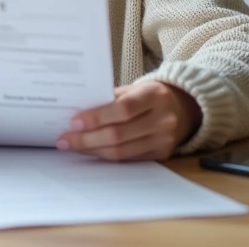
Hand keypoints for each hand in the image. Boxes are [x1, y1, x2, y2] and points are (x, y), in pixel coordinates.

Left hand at [56, 81, 201, 160]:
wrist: (184, 107)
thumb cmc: (151, 95)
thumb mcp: (135, 89)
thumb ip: (111, 99)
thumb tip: (78, 113)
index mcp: (155, 96)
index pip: (123, 109)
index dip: (96, 117)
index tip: (74, 122)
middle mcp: (163, 119)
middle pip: (119, 135)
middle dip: (87, 139)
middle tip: (65, 139)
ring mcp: (164, 140)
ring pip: (121, 151)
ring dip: (93, 150)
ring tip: (73, 146)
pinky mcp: (161, 155)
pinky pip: (128, 159)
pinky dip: (106, 156)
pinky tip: (91, 151)